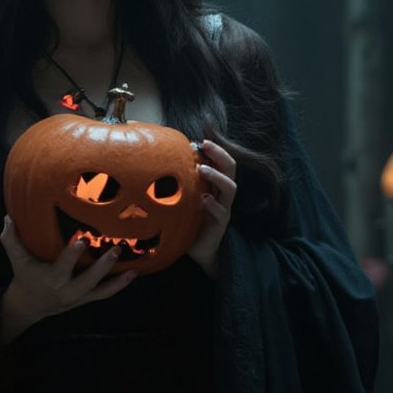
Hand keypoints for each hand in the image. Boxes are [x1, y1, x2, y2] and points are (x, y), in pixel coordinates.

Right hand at [0, 215, 136, 339]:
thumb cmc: (25, 275)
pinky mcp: (87, 298)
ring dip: (118, 280)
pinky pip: (105, 293)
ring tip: (133, 268)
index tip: (81, 239)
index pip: (63, 266)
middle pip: (87, 280)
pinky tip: (133, 273)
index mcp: (52, 278)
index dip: (72, 254)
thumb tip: (8, 217)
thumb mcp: (16, 259)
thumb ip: (10, 239)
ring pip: (101, 290)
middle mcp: (67, 290)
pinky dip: (120, 285)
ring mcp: (79, 296)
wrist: (31, 305)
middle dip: (102, 267)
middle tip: (115, 249)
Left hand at [187, 138, 236, 278]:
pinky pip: (220, 212)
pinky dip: (212, 205)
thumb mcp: (184, 199)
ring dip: (216, 176)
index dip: (215, 149)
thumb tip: (160, 164)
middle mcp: (223, 196)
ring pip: (230, 188)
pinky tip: (203, 199)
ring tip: (202, 169)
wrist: (199, 252)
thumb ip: (181, 183)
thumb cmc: (189, 222)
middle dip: (220, 154)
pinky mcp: (220, 225)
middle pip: (231, 169)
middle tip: (205, 145)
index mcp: (216, 186)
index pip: (222, 162)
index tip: (201, 140)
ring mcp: (223, 210)